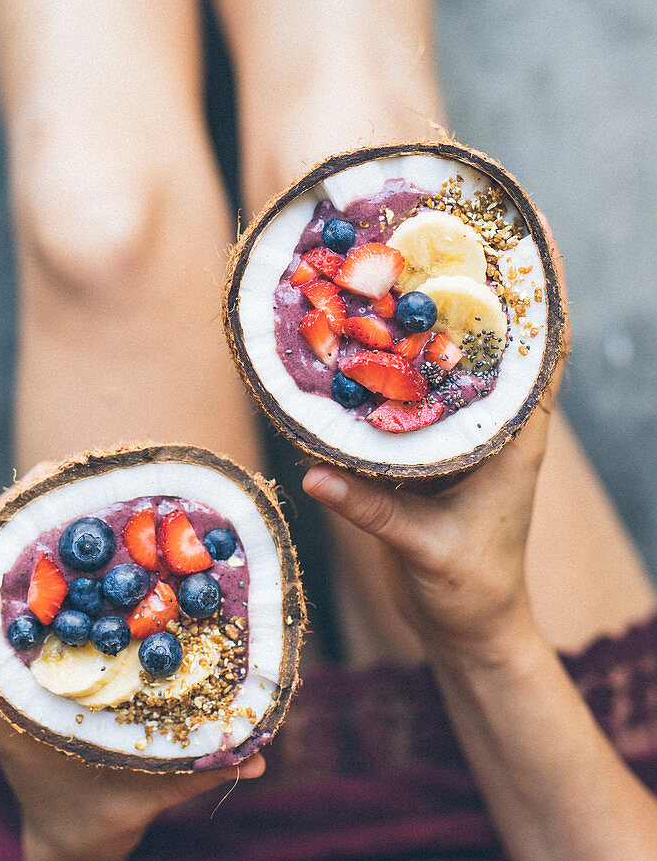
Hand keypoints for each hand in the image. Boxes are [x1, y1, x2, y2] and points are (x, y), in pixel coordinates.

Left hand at [0, 470, 264, 860]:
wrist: (80, 835)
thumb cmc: (107, 808)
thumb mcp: (153, 789)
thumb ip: (204, 768)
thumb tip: (259, 751)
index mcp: (17, 709)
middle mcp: (12, 680)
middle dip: (1, 537)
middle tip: (38, 476)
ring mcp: (25, 668)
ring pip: (6, 597)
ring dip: (23, 537)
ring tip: (53, 479)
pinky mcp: (46, 660)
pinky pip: (32, 608)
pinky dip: (39, 565)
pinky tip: (68, 525)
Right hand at [304, 232, 568, 664]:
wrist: (467, 628)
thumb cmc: (469, 592)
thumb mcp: (427, 551)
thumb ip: (373, 511)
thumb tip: (313, 472)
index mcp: (517, 441)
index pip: (548, 355)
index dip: (548, 295)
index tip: (532, 238)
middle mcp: (495, 428)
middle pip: (500, 344)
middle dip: (482, 288)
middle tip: (447, 233)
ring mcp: (462, 437)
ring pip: (455, 364)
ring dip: (438, 319)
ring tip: (404, 267)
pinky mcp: (431, 452)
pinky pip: (415, 395)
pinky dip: (398, 364)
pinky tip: (365, 338)